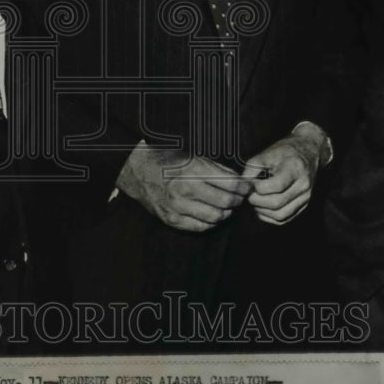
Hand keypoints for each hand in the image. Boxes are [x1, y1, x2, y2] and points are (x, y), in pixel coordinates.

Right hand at [116, 147, 252, 232]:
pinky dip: (211, 222)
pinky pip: (201, 227)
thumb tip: (239, 180)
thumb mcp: (192, 156)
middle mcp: (185, 189)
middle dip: (238, 200)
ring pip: (216, 217)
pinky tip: (211, 213)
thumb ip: (217, 169)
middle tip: (239, 197)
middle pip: (226, 202)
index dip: (243, 186)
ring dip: (226, 212)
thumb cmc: (166, 159)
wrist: (137, 170)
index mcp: (192, 170)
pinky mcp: (172, 219)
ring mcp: (178, 206)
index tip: (247, 187)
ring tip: (226, 206)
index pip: (230, 183)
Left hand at [243, 126, 327, 225]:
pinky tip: (262, 208)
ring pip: (280, 215)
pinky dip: (269, 217)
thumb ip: (253, 167)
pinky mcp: (303, 206)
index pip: (276, 186)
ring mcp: (305, 197)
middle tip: (249, 194)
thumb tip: (243, 184)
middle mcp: (303, 185)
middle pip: (277, 203)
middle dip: (257, 201)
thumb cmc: (286, 152)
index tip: (251, 183)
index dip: (258, 187)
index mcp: (295, 169)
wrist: (307, 152)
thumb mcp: (268, 152)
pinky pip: (284, 219)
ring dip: (262, 211)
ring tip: (255, 201)